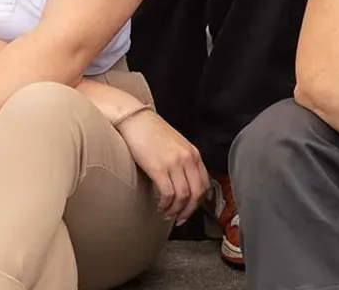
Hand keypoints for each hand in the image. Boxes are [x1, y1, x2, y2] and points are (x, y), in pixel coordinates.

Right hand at [112, 108, 207, 225]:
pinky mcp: (159, 168)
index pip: (204, 183)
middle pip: (197, 193)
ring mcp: (174, 163)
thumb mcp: (174, 145)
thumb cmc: (150, 131)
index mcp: (193, 153)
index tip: (189, 208)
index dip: (198, 201)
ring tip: (166, 213)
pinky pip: (168, 194)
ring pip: (183, 196)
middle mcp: (187, 158)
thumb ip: (182, 161)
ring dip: (175, 210)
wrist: (134, 119)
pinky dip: (165, 204)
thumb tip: (182, 182)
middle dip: (189, 210)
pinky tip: (160, 205)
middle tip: (180, 218)